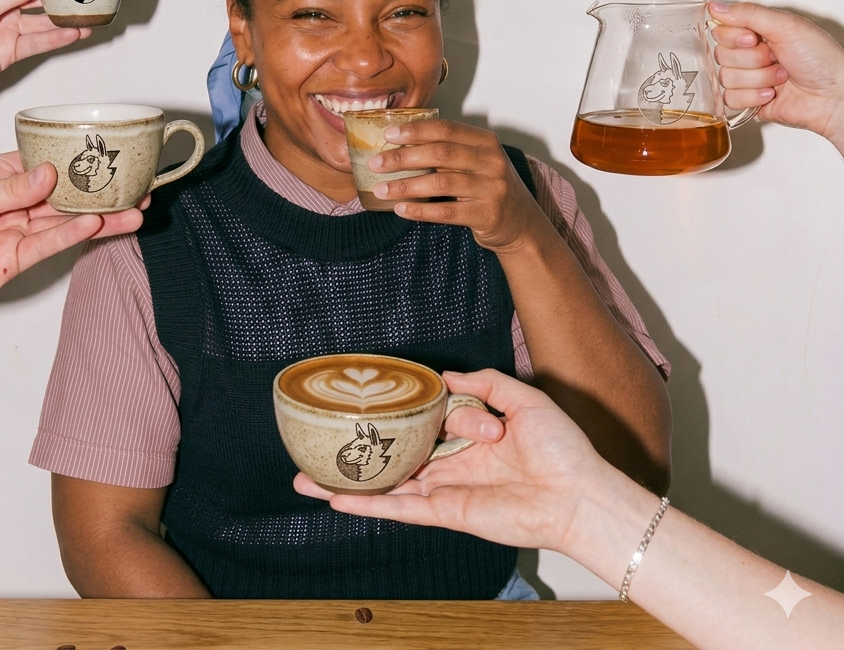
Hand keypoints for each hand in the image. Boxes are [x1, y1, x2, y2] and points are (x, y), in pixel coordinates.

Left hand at [0, 153, 143, 314]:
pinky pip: (52, 245)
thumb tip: (48, 173)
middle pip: (65, 194)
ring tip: (132, 211)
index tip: (106, 156)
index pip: (46, 163)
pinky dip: (74, 235)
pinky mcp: (17, 259)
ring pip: (66, 221)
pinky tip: (97, 226)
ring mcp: (17, 230)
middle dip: (99, 191)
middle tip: (133, 187)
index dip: (76, 160)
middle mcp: (12, 202)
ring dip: (99, 216)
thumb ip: (11, 188)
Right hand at [293, 368, 603, 553]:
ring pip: (387, 485)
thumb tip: (444, 374)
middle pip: (394, 456)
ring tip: (306, 477)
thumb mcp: (522, 397)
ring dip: (346, 483)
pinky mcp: (446, 512)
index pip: (423, 419)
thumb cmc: (562, 447)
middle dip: (357, 451)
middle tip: (319, 441)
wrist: (581, 493)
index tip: (364, 400)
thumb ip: (482, 383)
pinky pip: (400, 508)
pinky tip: (335, 498)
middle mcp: (452, 463)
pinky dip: (367, 504)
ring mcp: (446, 489)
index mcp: (469, 436)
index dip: (397, 409)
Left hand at [368, 119, 541, 252]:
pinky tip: (401, 210)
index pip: (446, 129)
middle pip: (440, 154)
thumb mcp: (477, 162)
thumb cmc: (490, 188)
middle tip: (376, 163)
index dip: (415, 131)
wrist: (521, 224)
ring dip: (406, 186)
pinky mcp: (487, 215)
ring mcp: (491, 188)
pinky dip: (420, 210)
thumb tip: (400, 145)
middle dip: (403, 158)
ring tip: (381, 190)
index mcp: (486, 142)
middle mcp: (491, 162)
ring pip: (440, 183)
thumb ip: (449, 151)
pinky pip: (446, 212)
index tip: (388, 134)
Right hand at [710, 1, 843, 151]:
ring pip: (726, 78)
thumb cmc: (821, 58)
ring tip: (781, 77)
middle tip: (776, 58)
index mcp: (756, 32)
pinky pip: (730, 99)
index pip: (720, 31)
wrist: (834, 95)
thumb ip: (748, 13)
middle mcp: (749, 54)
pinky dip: (753, 97)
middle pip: (721, 56)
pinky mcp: (747, 101)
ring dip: (758, 78)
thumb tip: (715, 6)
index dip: (735, 37)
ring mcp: (747, 78)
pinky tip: (771, 94)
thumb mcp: (786, 25)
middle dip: (752, 59)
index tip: (755, 39)